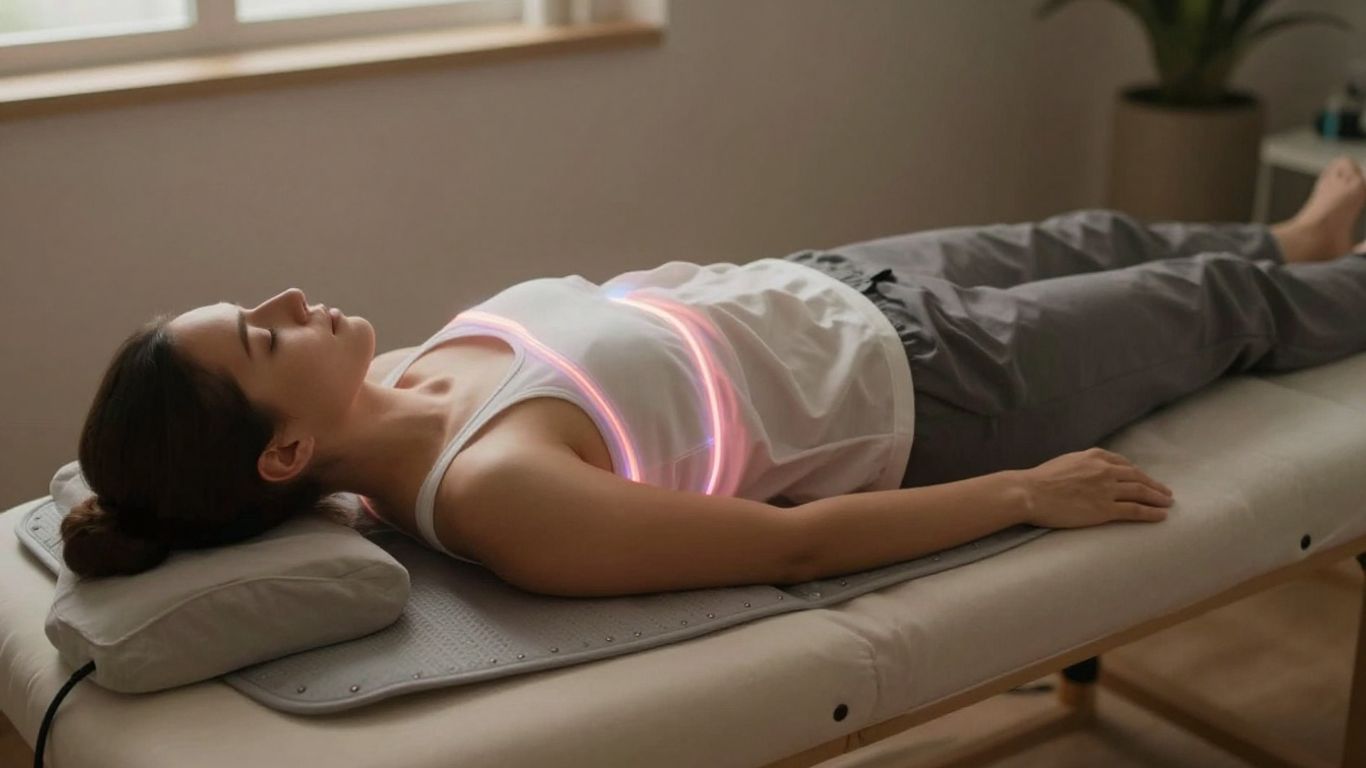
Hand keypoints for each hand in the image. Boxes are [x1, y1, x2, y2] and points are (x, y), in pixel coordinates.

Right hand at [1014, 447, 1173, 528]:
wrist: (1031, 493)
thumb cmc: (1040, 479)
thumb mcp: (1065, 462)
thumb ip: (1082, 465)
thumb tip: (1087, 474)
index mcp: (1094, 456)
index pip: (1123, 463)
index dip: (1137, 472)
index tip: (1144, 478)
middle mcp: (1105, 470)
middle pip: (1137, 477)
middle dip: (1153, 485)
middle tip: (1165, 492)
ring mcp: (1106, 490)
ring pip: (1140, 492)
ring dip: (1157, 497)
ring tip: (1168, 503)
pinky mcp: (1105, 509)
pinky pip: (1135, 510)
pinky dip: (1151, 512)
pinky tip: (1160, 515)